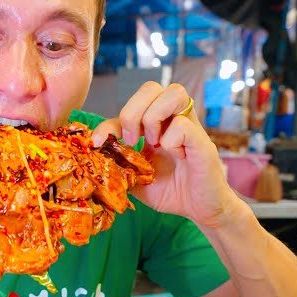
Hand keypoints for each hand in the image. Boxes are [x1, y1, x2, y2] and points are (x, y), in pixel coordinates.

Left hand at [91, 81, 242, 229]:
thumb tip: (95, 154)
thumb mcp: (135, 178)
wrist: (199, 210)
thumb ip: (118, 164)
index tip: (96, 142)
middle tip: (132, 141)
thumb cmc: (170, 191)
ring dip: (153, 118)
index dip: (108, 122)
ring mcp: (190, 127)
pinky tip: (176, 156)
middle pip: (151, 87)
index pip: (130, 105)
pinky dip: (171, 141)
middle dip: (132, 112)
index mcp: (155, 124)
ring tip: (154, 143)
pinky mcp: (202, 142)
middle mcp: (173, 119)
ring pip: (174, 92)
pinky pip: (183, 125)